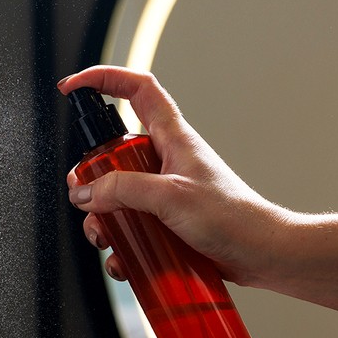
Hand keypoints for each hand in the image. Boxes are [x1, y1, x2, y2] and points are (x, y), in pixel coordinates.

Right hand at [58, 66, 289, 287]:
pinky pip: (130, 224)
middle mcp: (165, 159)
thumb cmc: (234, 218)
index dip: (103, 79)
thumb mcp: (171, 197)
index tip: (72, 87)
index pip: (136, 89)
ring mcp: (165, 190)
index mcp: (172, 138)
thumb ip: (123, 189)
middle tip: (82, 193)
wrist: (264, 254)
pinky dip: (119, 242)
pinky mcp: (166, 219)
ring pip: (116, 194)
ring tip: (103, 236)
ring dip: (101, 217)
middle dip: (89, 176)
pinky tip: (121, 258)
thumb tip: (86, 192)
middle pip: (112, 152)